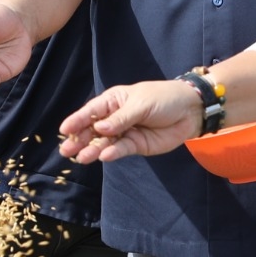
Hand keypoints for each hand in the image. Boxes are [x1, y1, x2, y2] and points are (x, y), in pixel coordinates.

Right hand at [58, 80, 204, 161]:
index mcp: (113, 101)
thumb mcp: (141, 104)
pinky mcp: (135, 145)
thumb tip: (100, 128)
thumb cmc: (164, 98)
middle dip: (80, 139)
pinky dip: (112, 153)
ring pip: (105, 143)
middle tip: (66, 150)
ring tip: (82, 158)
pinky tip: (104, 156)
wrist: (190, 111)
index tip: (64, 129)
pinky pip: (121, 150)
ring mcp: (125, 132)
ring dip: (93, 150)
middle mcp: (115, 118)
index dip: (77, 120)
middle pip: (94, 130)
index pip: (91, 111)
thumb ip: (121, 118)